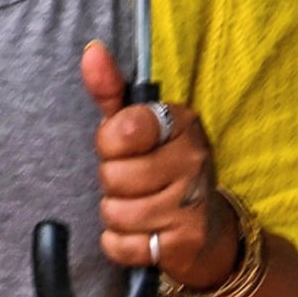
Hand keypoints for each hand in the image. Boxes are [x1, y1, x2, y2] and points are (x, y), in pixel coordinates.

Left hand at [82, 39, 238, 288]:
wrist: (206, 228)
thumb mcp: (138, 125)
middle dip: (112, 183)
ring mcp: (191, 202)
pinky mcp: (184, 242)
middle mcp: (192, 159)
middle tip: (132, 182)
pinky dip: (120, 244)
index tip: (121, 146)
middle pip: (114, 175)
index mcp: (181, 122)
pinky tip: (140, 233)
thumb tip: (91, 51)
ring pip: (116, 212)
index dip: (109, 143)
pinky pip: (122, 244)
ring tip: (137, 207)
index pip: (123, 128)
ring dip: (115, 214)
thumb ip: (110, 90)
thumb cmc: (161, 167)